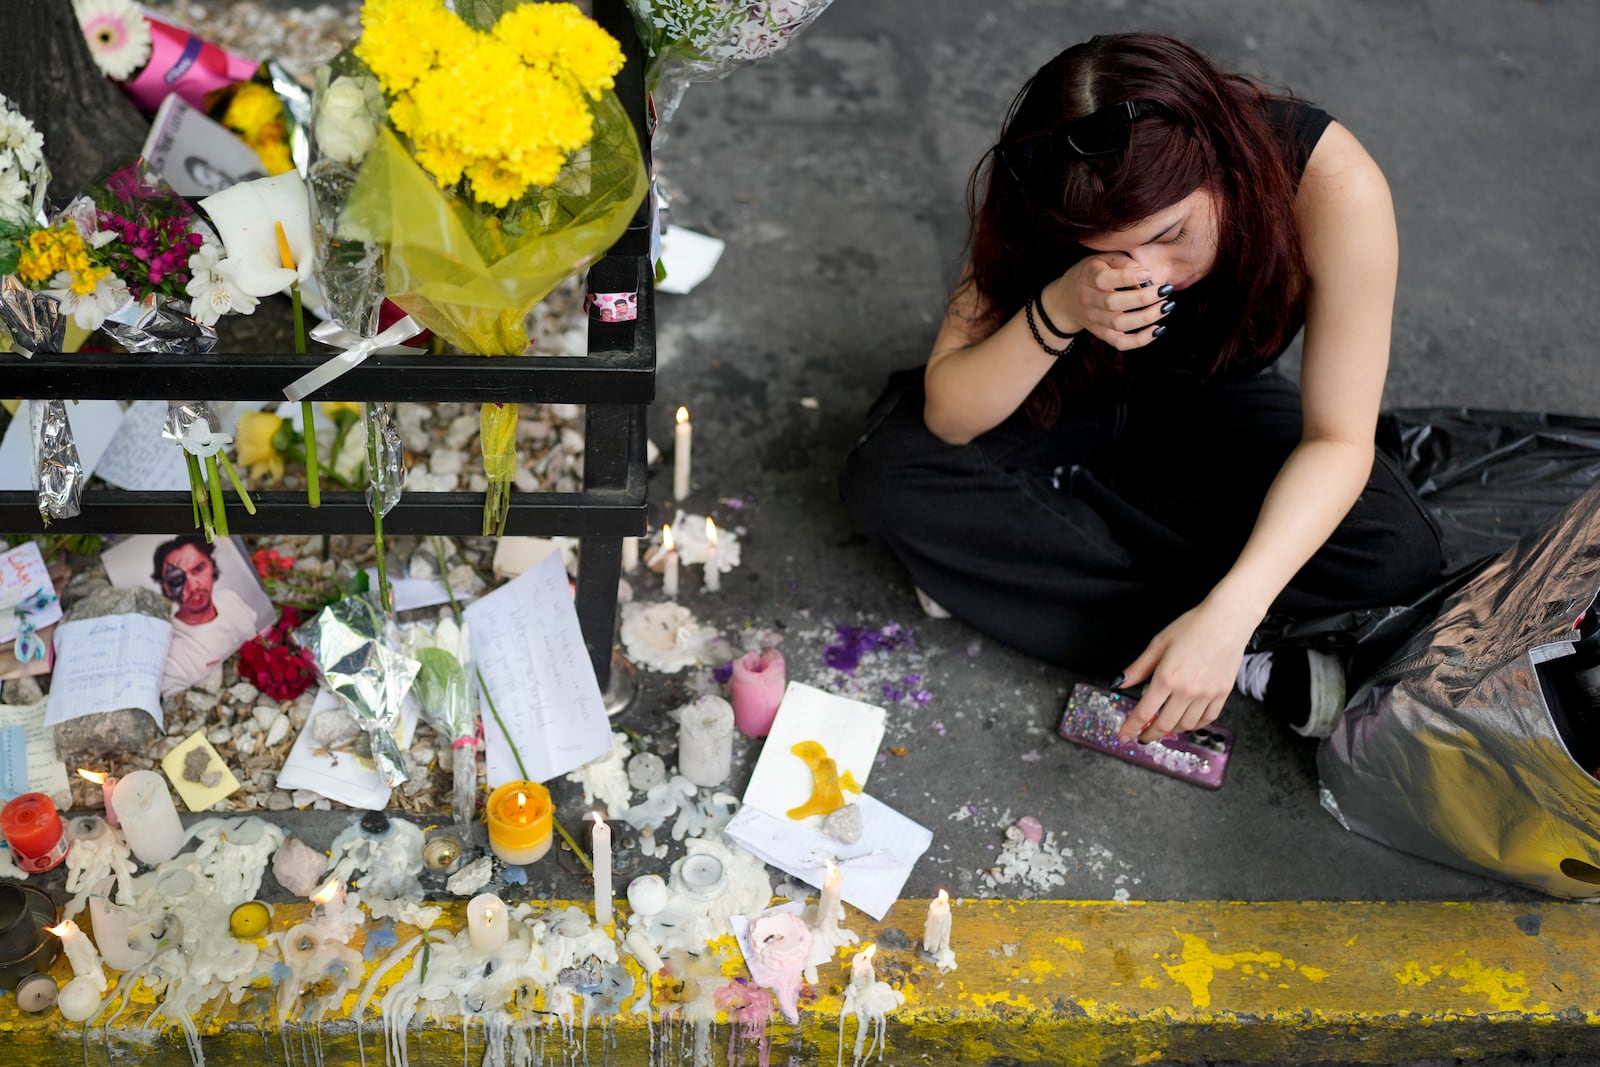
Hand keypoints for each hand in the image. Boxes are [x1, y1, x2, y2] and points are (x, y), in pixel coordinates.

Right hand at [1042, 252, 1173, 351]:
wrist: (1065, 300)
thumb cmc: (1090, 274)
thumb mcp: (1101, 259)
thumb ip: (1123, 262)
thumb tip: (1146, 273)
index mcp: (1088, 277)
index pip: (1104, 280)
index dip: (1127, 277)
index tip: (1148, 273)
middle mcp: (1089, 300)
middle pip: (1114, 303)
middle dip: (1143, 298)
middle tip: (1165, 291)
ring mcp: (1095, 320)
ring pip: (1119, 324)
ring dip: (1146, 317)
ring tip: (1166, 307)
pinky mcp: (1102, 334)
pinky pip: (1120, 343)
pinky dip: (1140, 340)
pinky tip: (1158, 329)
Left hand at [1114, 599, 1255, 742]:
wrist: (1227, 620)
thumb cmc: (1192, 627)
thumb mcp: (1158, 644)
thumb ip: (1138, 668)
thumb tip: (1120, 683)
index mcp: (1166, 678)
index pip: (1144, 712)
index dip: (1131, 728)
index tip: (1124, 736)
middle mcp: (1186, 690)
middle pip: (1164, 724)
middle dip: (1150, 734)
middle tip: (1143, 736)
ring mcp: (1206, 694)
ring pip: (1185, 725)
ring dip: (1172, 730)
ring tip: (1164, 726)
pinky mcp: (1222, 693)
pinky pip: (1207, 719)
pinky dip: (1194, 725)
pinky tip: (1187, 721)